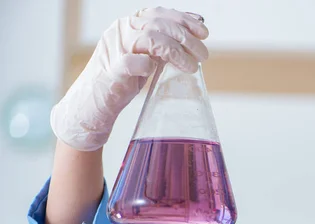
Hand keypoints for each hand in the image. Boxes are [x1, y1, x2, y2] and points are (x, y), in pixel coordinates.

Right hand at [52, 7, 208, 150]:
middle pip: (158, 24)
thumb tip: (192, 35)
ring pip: (150, 39)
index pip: (159, 13)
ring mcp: (115, 50)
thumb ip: (163, 45)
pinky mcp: (112, 72)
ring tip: (191, 67)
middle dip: (186, 38)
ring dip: (176, 52)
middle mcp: (120, 32)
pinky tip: (156, 71)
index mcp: (129, 25)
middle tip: (203, 55)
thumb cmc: (123, 79)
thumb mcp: (146, 56)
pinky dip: (147, 65)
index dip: (184, 19)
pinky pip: (132, 62)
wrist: (94, 103)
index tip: (203, 32)